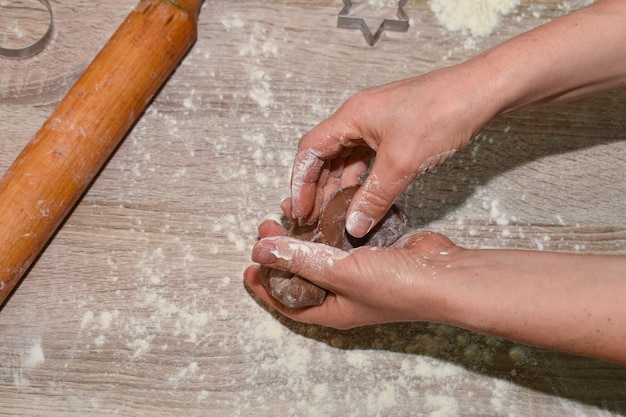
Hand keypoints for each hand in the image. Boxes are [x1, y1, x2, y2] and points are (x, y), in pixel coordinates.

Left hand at [244, 211, 460, 329]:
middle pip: (301, 275)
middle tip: (265, 229)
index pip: (287, 302)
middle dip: (281, 254)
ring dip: (303, 237)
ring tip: (287, 216)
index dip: (264, 285)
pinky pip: (342, 240)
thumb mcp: (341, 274)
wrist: (443, 275)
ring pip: (320, 255)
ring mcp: (358, 273)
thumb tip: (262, 250)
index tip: (247, 265)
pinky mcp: (371, 253)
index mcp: (331, 310)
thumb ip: (302, 261)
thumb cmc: (398, 287)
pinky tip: (320, 211)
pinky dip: (328, 227)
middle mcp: (342, 294)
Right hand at [289, 66, 498, 236]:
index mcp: (351, 116)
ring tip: (336, 214)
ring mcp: (376, 123)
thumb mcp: (403, 163)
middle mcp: (358, 117)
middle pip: (325, 156)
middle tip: (315, 219)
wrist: (481, 92)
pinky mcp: (393, 130)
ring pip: (346, 159)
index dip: (300, 183)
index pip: (310, 151)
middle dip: (318, 189)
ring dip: (339, 186)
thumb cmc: (443, 111)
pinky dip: (361, 179)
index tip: (299, 209)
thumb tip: (354, 224)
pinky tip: (363, 198)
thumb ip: (374, 197)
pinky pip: (367, 158)